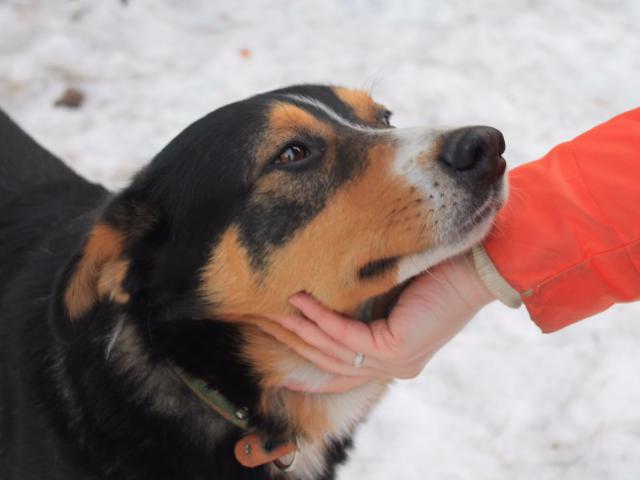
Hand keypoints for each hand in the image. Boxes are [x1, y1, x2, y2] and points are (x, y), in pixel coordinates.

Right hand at [269, 251, 494, 392]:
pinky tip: (300, 299)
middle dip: (294, 339)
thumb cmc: (438, 271)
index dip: (305, 349)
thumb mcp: (393, 292)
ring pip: (333, 351)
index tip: (276, 327)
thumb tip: (322, 288)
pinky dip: (320, 318)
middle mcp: (393, 367)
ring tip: (274, 306)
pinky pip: (346, 337)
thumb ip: (363, 302)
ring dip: (300, 329)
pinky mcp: (396, 350)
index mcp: (393, 357)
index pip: (339, 364)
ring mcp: (395, 363)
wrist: (478, 267)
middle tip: (264, 315)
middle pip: (329, 361)